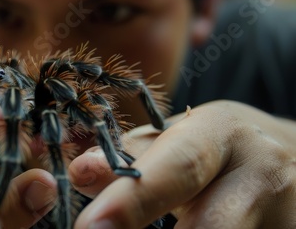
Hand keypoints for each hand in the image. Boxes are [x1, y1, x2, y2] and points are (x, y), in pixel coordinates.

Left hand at [69, 100, 295, 227]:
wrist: (295, 154)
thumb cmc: (222, 146)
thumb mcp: (181, 138)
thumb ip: (131, 157)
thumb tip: (79, 173)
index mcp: (222, 133)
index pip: (177, 167)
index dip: (132, 202)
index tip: (90, 228)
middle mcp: (261, 174)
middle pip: (210, 227)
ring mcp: (286, 215)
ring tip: (151, 228)